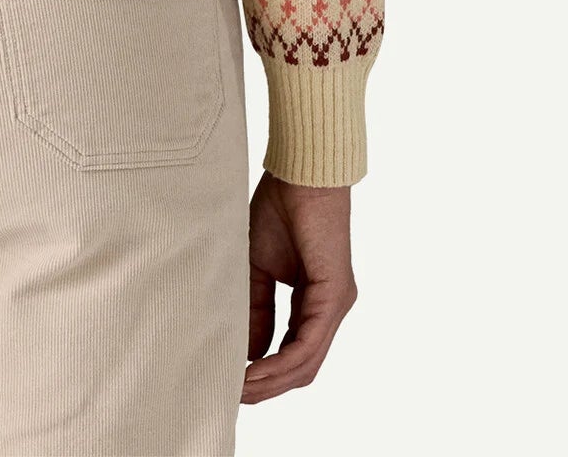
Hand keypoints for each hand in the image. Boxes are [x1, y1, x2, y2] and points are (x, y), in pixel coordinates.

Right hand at [243, 173, 356, 403]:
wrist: (300, 173)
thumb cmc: (280, 209)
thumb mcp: (257, 267)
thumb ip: (256, 309)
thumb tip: (249, 352)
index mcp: (314, 302)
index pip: (292, 353)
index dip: (263, 372)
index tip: (231, 380)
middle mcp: (329, 309)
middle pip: (301, 368)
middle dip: (266, 386)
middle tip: (232, 394)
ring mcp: (336, 305)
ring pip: (306, 363)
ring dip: (271, 381)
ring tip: (239, 388)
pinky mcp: (335, 296)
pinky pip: (309, 344)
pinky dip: (282, 362)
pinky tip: (256, 369)